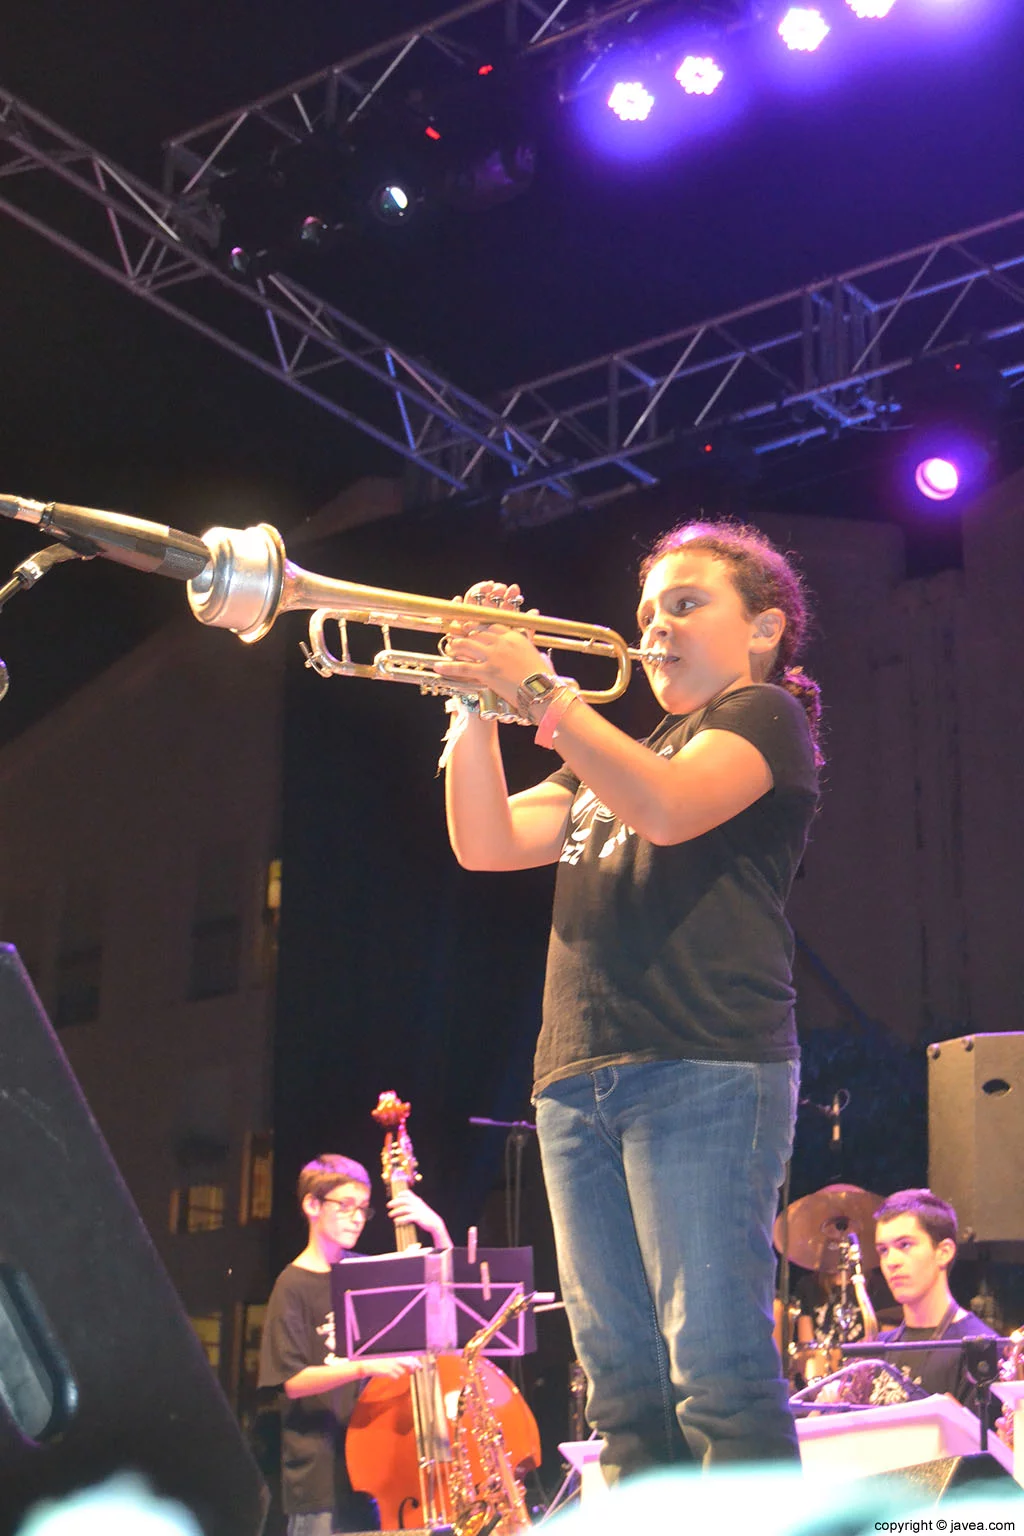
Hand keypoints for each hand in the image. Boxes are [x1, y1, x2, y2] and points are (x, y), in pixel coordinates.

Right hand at [364, 1355, 421, 1380]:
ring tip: (393, 1370)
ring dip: (399, 1372)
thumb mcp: (389, 1354)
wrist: (367, 1363)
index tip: (419, 1366)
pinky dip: (394, 1376)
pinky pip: (396, 1377)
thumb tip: (409, 1359)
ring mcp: (393, 1365)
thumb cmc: (377, 1358)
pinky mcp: (389, 1372)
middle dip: (412, 1369)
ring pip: (402, 1372)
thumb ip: (398, 1356)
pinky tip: (389, 1374)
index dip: (416, 1362)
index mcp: (397, 1352)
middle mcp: (396, 1358)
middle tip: (412, 1371)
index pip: (411, 1356)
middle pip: (410, 1364)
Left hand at [388, 1189, 451, 1247]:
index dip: (402, 1193)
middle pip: (404, 1200)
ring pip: (404, 1209)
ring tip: (390, 1215)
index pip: (409, 1193)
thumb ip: (413, 1205)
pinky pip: (407, 1217)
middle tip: (388, 1205)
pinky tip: (396, 1221)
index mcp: (417, 1200)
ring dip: (396, 1211)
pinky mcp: (418, 1217)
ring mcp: (417, 1210)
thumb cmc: (426, 1216)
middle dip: (395, 1202)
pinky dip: (401, 1219)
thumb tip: (404, 1206)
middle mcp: (417, 1204)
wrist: (435, 1223)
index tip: (396, 1195)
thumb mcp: (421, 1208)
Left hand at [438, 580, 546, 708]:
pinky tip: (438, 666)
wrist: (543, 691)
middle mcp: (501, 643)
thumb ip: (527, 643)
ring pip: (466, 645)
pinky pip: (463, 667)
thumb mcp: (534, 653)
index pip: (490, 625)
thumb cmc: (542, 676)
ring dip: (455, 646)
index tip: (471, 628)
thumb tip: (532, 637)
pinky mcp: (486, 672)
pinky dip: (449, 667)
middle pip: (476, 632)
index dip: (478, 626)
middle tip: (456, 635)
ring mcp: (492, 657)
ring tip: (449, 649)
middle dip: (464, 633)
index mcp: (513, 636)